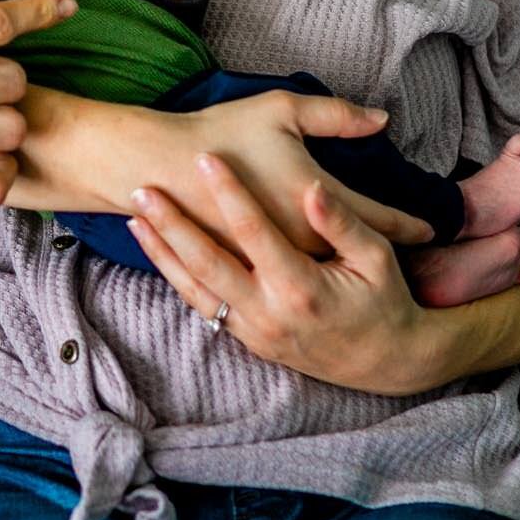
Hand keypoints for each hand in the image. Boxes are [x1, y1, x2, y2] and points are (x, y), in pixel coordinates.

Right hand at [98, 90, 435, 254]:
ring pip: (328, 274)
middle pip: (359, 252)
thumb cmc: (223, 133)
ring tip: (386, 277)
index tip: (434, 228)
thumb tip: (381, 119)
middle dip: (392, 254)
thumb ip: (335, 114)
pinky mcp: (243, 272)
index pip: (378, 218)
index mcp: (311, 200)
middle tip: (424, 258)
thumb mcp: (282, 110)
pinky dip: (313, 281)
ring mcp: (269, 262)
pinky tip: (326, 284)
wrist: (157, 165)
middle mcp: (298, 240)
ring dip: (356, 275)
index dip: (410, 223)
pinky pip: (295, 281)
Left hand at [126, 154, 444, 395]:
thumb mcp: (376, 258)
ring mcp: (255, 330)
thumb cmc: (384, 301)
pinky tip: (158, 252)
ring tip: (133, 218)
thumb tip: (312, 188)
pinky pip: (204, 308)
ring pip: (195, 289)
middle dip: (171, 224)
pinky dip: (177, 279)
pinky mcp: (249, 340)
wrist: (386, 362)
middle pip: (207, 262)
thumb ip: (342, 223)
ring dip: (162, 253)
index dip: (228, 191)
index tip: (205, 157)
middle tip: (143, 189)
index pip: (253, 230)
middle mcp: (269, 313)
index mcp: (301, 286)